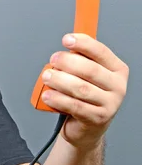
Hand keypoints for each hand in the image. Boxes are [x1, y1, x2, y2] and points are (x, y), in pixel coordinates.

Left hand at [41, 33, 128, 149]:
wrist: (87, 125)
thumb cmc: (85, 95)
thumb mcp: (86, 75)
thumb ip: (80, 59)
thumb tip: (66, 46)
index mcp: (117, 70)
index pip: (101, 52)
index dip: (83, 44)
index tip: (66, 39)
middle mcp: (118, 86)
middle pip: (90, 70)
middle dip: (67, 62)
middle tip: (52, 60)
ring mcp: (110, 104)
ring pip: (81, 88)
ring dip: (59, 80)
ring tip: (47, 77)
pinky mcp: (98, 118)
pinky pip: (75, 106)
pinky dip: (58, 99)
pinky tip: (47, 95)